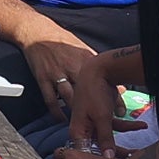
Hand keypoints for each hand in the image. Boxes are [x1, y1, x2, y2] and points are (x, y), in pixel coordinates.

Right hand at [21, 33, 111, 151]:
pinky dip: (56, 112)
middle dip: (97, 110)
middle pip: (88, 93)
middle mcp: (73, 68)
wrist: (39, 33)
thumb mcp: (83, 50)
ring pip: (69, 98)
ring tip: (84, 125)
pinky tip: (62, 120)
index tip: (120, 111)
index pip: (103, 82)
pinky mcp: (43, 79)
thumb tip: (115, 80)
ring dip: (77, 112)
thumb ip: (97, 68)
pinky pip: (50, 100)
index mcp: (86, 61)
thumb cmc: (63, 42)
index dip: (113, 98)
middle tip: (103, 124)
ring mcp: (57, 74)